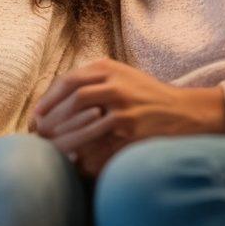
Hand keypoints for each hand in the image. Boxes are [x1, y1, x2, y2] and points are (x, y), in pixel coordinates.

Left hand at [32, 59, 224, 166]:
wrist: (186, 112)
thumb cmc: (150, 97)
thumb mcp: (123, 77)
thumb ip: (94, 81)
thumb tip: (57, 99)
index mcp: (109, 68)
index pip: (69, 80)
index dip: (49, 98)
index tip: (37, 114)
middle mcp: (115, 82)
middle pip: (72, 95)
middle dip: (51, 115)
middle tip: (39, 132)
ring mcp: (124, 104)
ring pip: (82, 115)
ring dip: (62, 131)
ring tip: (51, 144)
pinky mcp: (131, 126)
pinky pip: (99, 137)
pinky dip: (83, 147)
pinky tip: (74, 157)